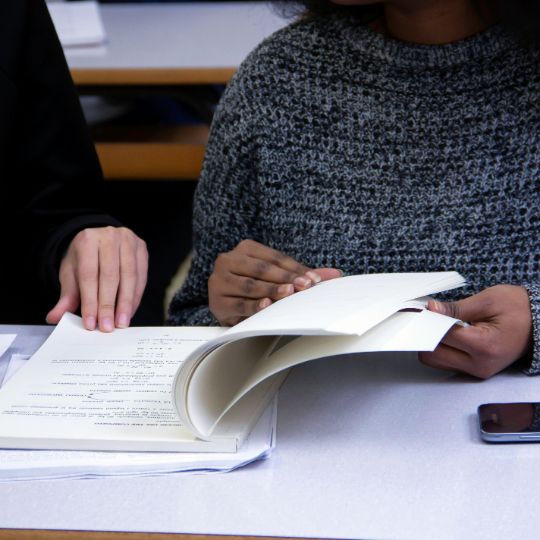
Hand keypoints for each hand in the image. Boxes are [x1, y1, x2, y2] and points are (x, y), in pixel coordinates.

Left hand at [46, 226, 147, 331]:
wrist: (100, 241)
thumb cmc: (85, 259)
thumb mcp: (72, 274)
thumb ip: (66, 296)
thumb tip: (54, 317)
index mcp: (87, 240)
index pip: (89, 275)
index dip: (90, 301)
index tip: (91, 323)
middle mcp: (110, 236)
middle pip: (110, 275)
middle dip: (108, 305)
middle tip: (107, 327)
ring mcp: (129, 241)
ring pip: (129, 276)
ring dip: (125, 303)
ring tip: (121, 323)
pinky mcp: (142, 249)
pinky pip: (141, 276)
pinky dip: (135, 297)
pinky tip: (130, 311)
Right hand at [208, 239, 341, 325]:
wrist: (226, 302)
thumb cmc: (255, 286)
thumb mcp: (276, 277)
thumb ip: (302, 274)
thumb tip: (335, 274)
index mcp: (245, 248)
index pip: (273, 257)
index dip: (295, 268)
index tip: (314, 279)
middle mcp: (228, 260)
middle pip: (262, 269)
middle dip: (286, 278)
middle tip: (305, 286)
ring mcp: (220, 281)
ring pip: (250, 285)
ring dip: (271, 290)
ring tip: (289, 293)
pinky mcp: (217, 301)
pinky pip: (239, 304)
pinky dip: (254, 305)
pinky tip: (266, 305)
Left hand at [418, 285, 532, 378]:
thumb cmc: (519, 308)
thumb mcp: (488, 300)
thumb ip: (456, 307)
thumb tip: (431, 309)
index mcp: (484, 346)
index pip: (442, 336)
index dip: (428, 321)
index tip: (422, 310)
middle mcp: (479, 365)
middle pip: (432, 355)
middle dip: (427, 334)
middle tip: (429, 317)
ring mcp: (477, 371)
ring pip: (436, 361)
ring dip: (432, 342)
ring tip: (441, 324)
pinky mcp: (474, 371)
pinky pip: (446, 362)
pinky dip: (441, 348)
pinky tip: (447, 333)